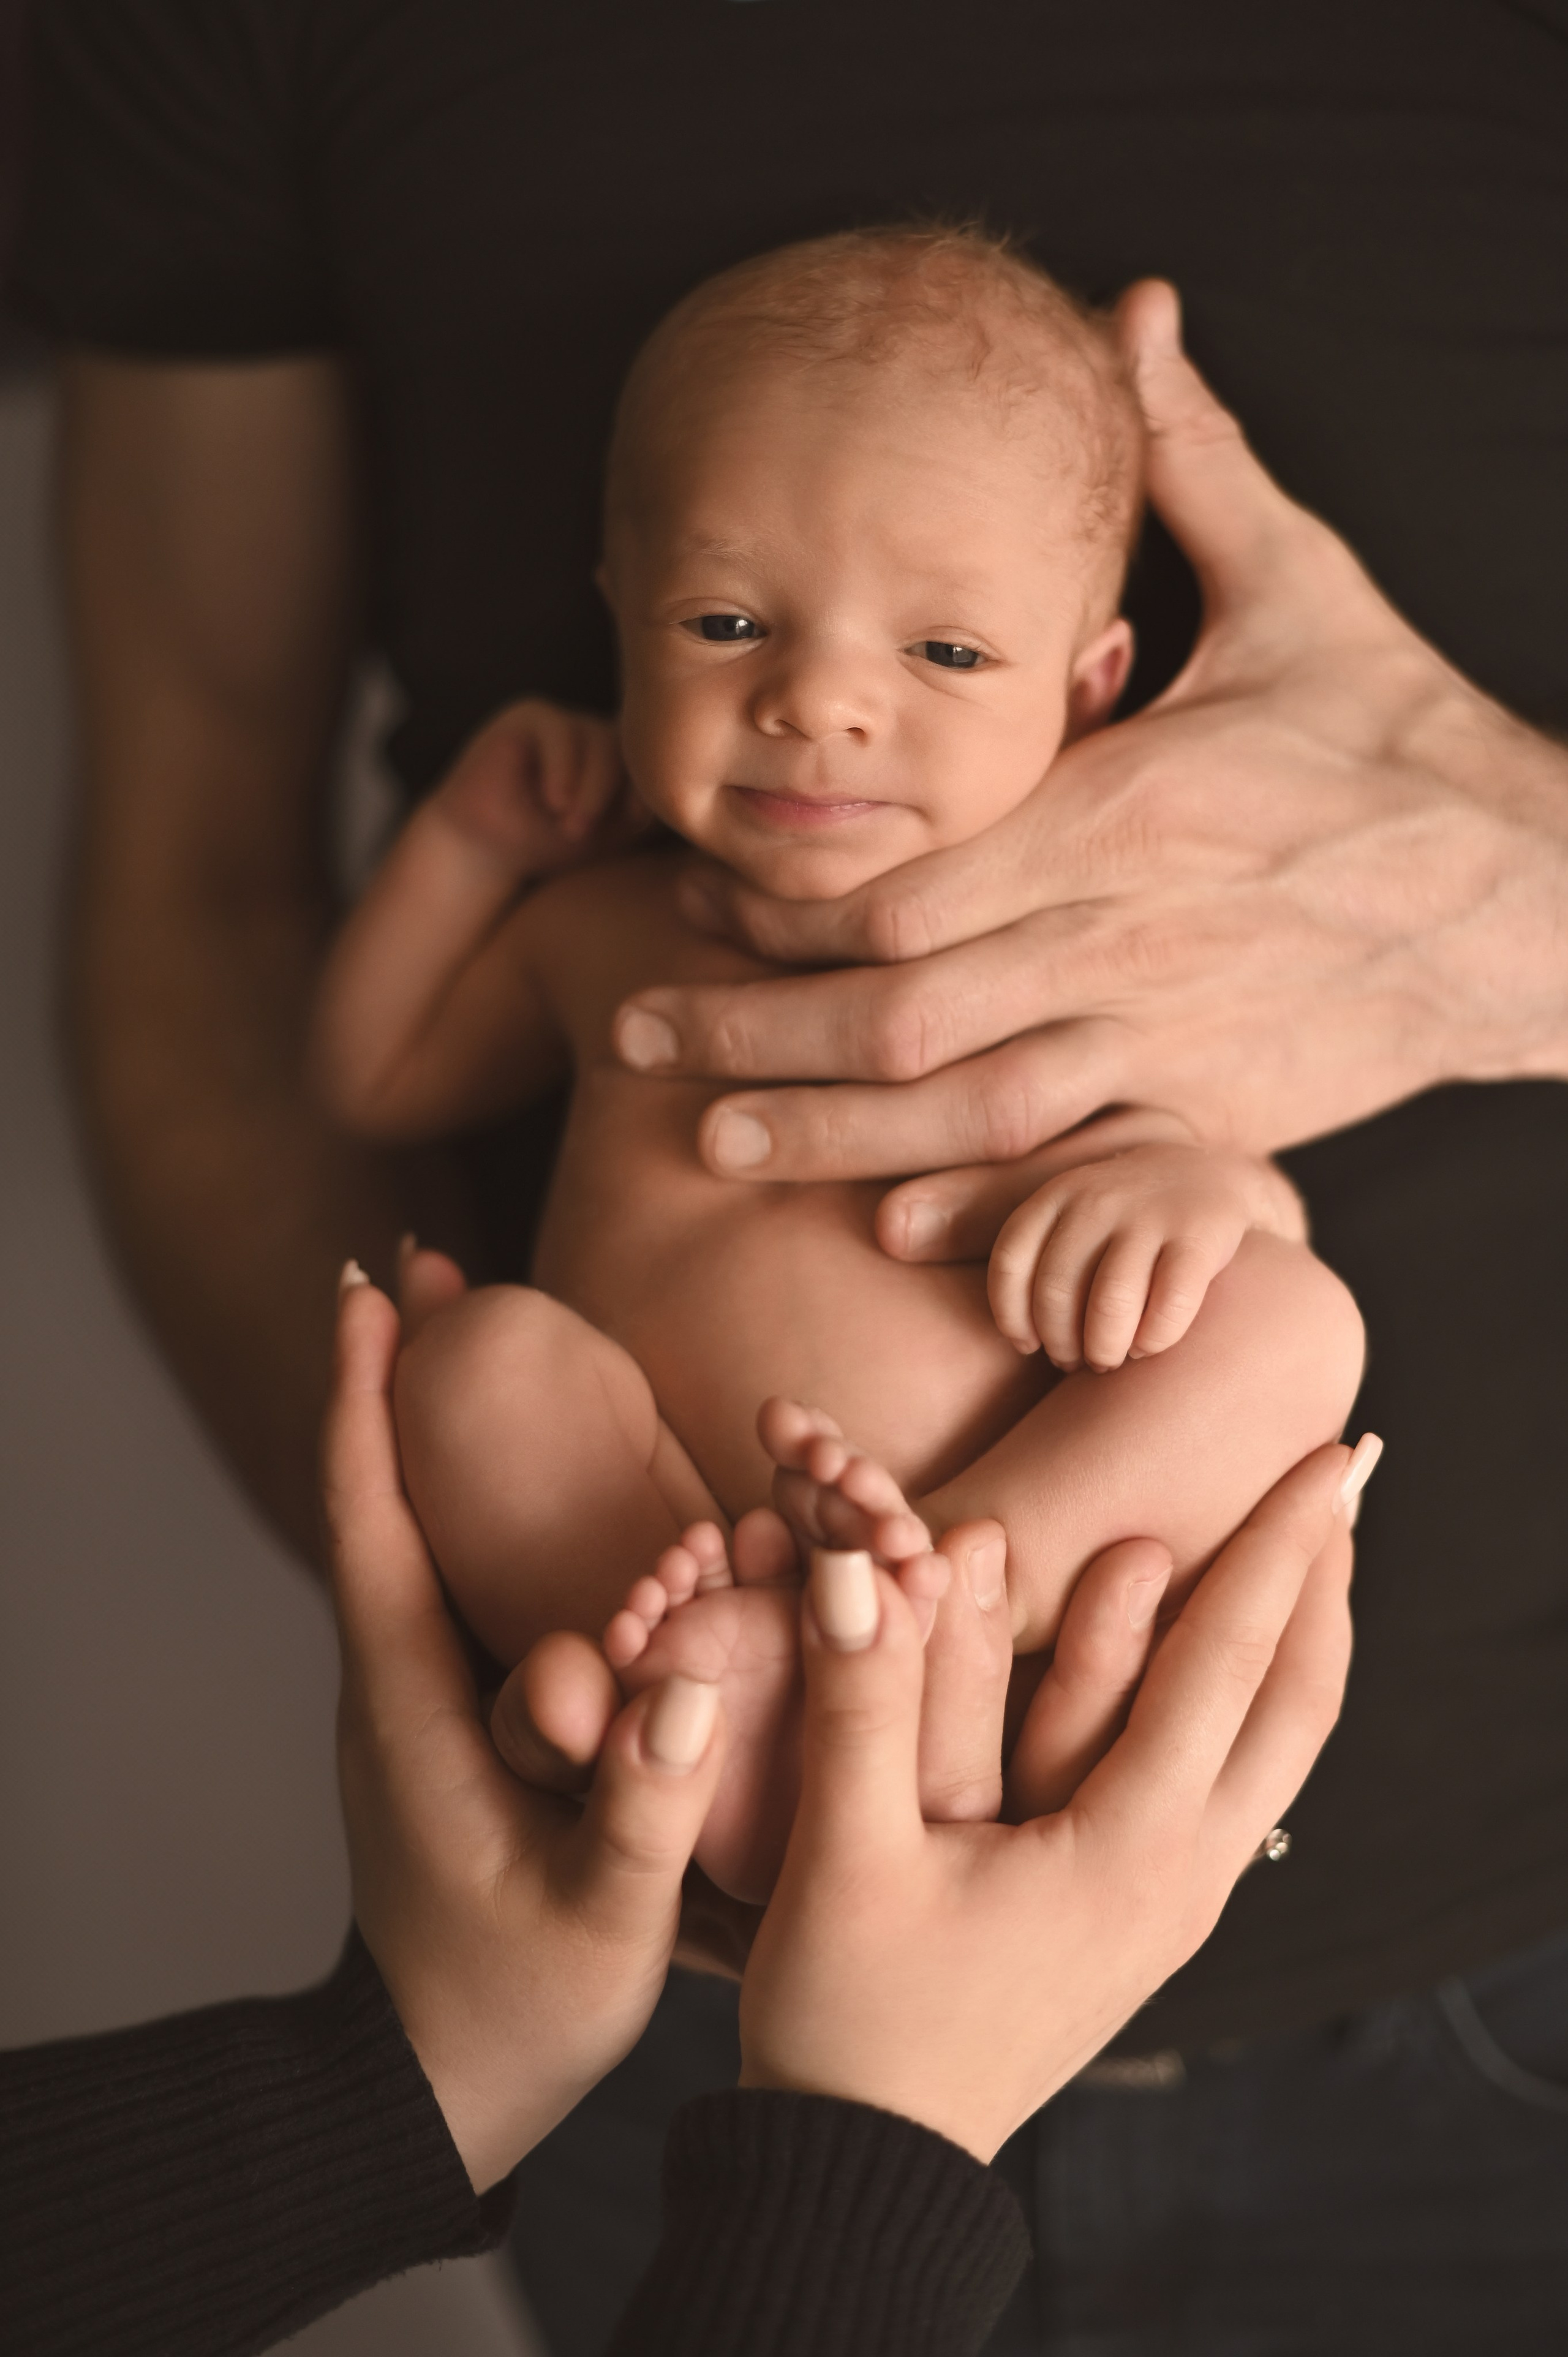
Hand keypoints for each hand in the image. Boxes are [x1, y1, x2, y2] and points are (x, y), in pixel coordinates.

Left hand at [324, 1267, 724, 2192]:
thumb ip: (643, 1808)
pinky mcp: (458, 1716)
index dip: (368, 1402)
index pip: (374, 1522)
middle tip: (425, 1261)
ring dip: (435, 1419)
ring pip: (421, 1526)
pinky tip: (529, 1463)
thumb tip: (693, 1676)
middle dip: (400, 1373)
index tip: (370, 1295)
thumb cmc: (514, 2008)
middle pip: (387, 1493)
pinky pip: (459, 1573)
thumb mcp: (596, 1922)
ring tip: (462, 1321)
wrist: (439, 2085)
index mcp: (410, 1703)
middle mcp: (399, 1678)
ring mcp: (422, 1696)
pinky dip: (476, 1492)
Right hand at [436, 695, 645, 878]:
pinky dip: (562, 770)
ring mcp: (564, 720)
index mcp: (623, 756)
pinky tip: (555, 805)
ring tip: (574, 827)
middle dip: (622, 789)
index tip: (638, 825)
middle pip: (630, 746)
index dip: (651, 789)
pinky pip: (556, 731)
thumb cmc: (550, 847)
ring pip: (597, 740)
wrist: (483, 848)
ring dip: (591, 787)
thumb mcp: (610, 835)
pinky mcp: (528, 717)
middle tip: (610, 828)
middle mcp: (596, 731)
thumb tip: (700, 812)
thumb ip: (648, 816)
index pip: (654, 760)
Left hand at [611, 282, 1567, 1180]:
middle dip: (754, 1023)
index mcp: (1127, 808)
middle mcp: (1130, 934)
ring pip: (966, 1107)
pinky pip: (1069, 1169)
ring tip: (713, 1139)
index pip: (911, 875)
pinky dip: (977, 1203)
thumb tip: (1136, 312)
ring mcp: (1171, 1035)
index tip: (693, 895)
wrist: (1534, 896)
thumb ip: (1194, 464)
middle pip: (900, 1003)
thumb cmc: (1400, 741)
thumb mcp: (1304, 588)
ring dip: (828, 1132)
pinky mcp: (1213, 1109)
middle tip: (634, 1024)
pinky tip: (887, 1225)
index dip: (783, 900)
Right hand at [737, 1439, 1369, 2161]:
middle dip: (1325, 1588)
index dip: (1280, 1550)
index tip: (1330, 1458)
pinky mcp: (1139, 1916)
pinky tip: (1221, 1665)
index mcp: (1126, 1853)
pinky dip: (1239, 1701)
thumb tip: (856, 1562)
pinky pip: (1224, 1785)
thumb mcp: (846, 1851)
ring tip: (1306, 1552)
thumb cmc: (853, 2016)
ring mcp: (1169, 1904)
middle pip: (1296, 1708)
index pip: (1230, 1667)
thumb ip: (862, 1699)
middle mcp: (1177, 1877)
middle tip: (1345, 1488)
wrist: (867, 2168)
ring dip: (1292, 1641)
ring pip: (1271, 1752)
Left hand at [988, 1140, 1305, 1372]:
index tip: (1029, 1346)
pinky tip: (1149, 1346)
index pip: (1011, 1263)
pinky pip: (1169, 1306)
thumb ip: (1041, 1260)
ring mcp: (1149, 1216)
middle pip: (1057, 1292)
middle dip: (1061, 1343)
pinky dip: (1154, 1340)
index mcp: (1056, 1197)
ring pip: (1110, 1304)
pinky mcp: (1199, 1237)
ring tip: (1110, 1359)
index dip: (1013, 1316)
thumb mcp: (1072, 1217)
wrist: (1207, 1174)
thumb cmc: (1123, 1221)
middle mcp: (1096, 1201)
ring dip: (1104, 1348)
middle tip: (1077, 1361)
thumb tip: (1024, 1343)